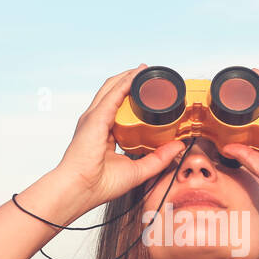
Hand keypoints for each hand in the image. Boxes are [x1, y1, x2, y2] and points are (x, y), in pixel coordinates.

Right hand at [54, 64, 188, 208]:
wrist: (80, 189)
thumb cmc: (99, 184)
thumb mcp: (137, 170)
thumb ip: (159, 158)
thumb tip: (178, 147)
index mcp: (103, 133)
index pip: (118, 109)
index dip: (133, 98)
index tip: (150, 94)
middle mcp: (96, 122)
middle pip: (114, 92)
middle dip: (131, 80)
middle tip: (149, 74)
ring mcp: (94, 117)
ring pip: (112, 87)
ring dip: (129, 76)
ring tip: (145, 69)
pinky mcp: (96, 117)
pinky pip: (113, 93)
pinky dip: (126, 82)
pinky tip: (137, 75)